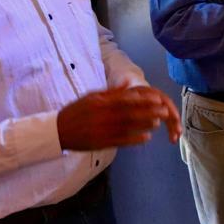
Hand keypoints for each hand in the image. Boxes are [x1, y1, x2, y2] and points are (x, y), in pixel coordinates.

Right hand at [57, 86, 181, 151]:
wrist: (58, 130)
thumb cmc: (77, 111)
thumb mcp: (91, 96)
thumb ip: (111, 91)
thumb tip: (128, 81)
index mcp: (100, 102)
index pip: (125, 100)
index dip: (143, 99)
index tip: (157, 98)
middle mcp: (102, 116)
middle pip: (130, 114)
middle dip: (149, 112)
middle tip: (164, 110)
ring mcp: (102, 130)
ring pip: (128, 128)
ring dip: (145, 125)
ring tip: (159, 123)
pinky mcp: (101, 143)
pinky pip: (121, 141)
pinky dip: (135, 139)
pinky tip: (146, 137)